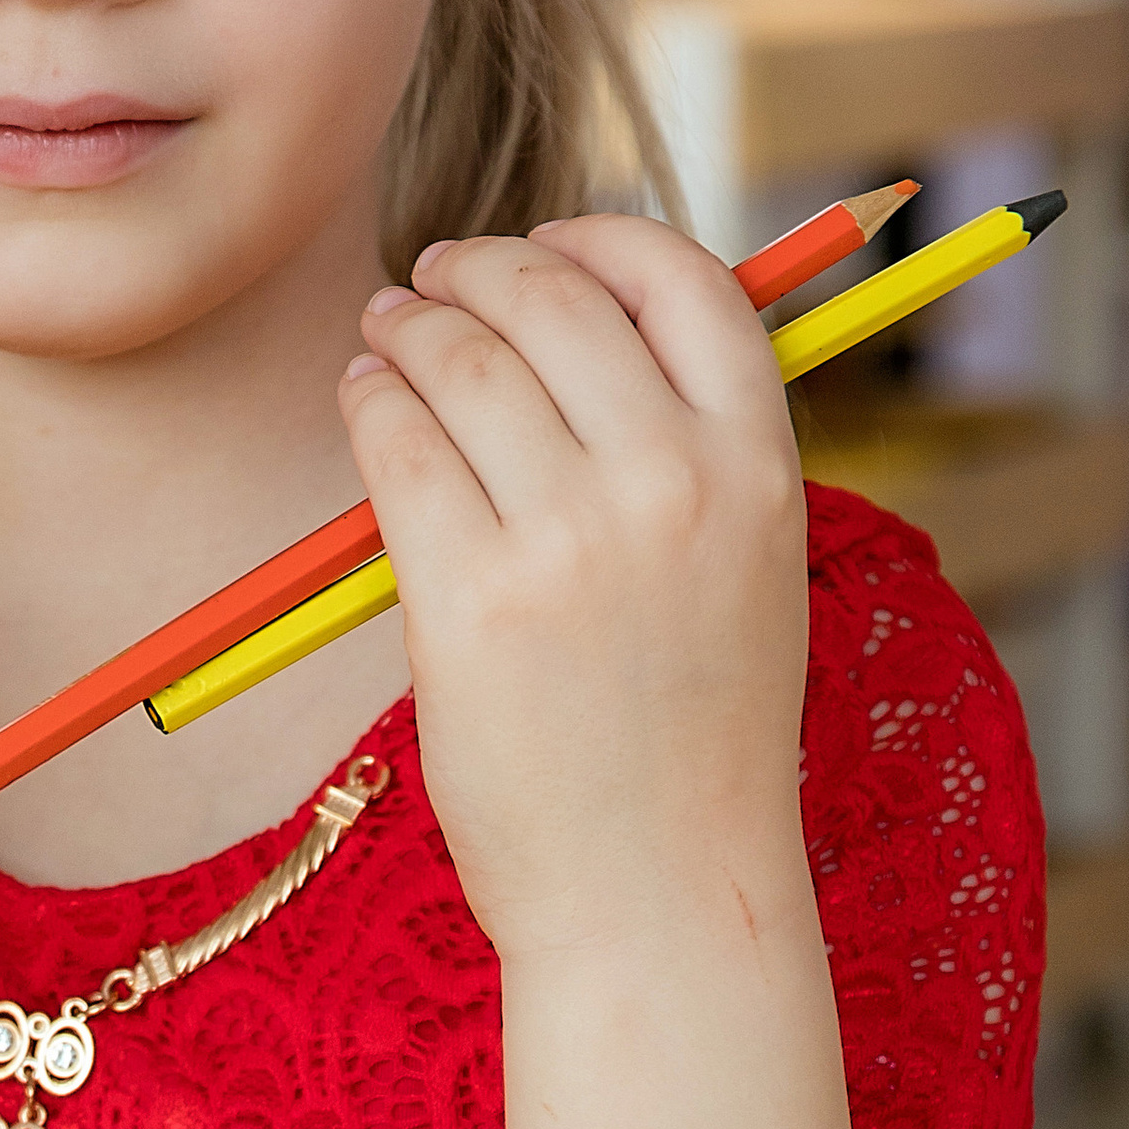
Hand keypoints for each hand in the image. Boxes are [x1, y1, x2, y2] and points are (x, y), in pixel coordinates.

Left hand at [337, 217, 808, 962]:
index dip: (599, 236)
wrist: (658, 892)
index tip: (543, 244)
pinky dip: (370, 401)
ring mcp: (569, 538)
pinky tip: (366, 402)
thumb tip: (581, 314)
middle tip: (430, 282)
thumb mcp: (746, 569)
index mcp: (761, 465)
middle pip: (554, 299)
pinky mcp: (469, 597)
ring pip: (459, 359)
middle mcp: (673, 483)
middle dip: (476, 272)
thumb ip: (691, 446)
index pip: (686, 278)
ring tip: (385, 336)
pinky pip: (396, 443)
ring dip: (405, 327)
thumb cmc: (691, 733)